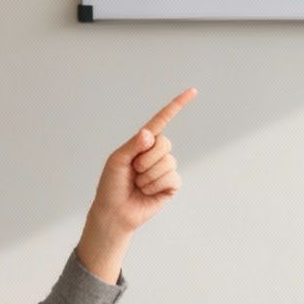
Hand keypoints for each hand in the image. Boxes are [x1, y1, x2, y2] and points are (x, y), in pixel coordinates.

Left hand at [88, 89, 196, 237]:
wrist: (114, 212)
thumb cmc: (111, 185)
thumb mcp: (117, 160)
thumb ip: (133, 146)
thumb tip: (149, 133)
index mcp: (143, 143)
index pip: (162, 120)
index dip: (177, 106)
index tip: (192, 91)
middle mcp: (156, 153)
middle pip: (164, 143)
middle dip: (146, 159)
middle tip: (133, 171)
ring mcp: (165, 168)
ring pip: (167, 163)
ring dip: (148, 176)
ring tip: (138, 185)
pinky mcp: (171, 185)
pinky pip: (172, 177)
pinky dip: (156, 186)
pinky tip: (148, 192)